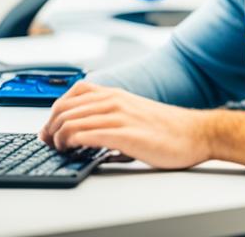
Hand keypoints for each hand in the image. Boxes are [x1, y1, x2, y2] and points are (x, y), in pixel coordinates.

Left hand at [39, 81, 211, 169]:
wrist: (195, 133)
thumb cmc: (169, 128)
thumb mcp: (135, 112)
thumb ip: (112, 116)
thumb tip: (88, 133)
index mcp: (115, 93)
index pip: (73, 93)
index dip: (55, 110)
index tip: (51, 127)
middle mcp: (113, 100)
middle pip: (65, 108)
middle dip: (50, 126)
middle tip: (49, 141)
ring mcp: (118, 116)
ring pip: (70, 121)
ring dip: (57, 137)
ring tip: (60, 149)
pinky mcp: (123, 134)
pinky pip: (85, 135)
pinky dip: (71, 144)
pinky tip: (73, 151)